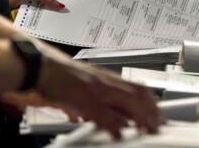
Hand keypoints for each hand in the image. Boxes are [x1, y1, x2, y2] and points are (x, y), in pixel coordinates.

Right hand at [0, 48, 160, 138]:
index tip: (157, 114)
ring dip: (138, 115)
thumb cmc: (61, 75)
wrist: (41, 66)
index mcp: (107, 79)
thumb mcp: (87, 87)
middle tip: (157, 124)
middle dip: (150, 110)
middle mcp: (105, 81)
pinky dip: (113, 123)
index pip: (137, 88)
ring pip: (124, 99)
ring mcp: (95, 88)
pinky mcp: (82, 97)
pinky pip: (102, 112)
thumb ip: (102, 102)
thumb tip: (115, 119)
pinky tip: (119, 132)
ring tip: (146, 127)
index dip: (151, 102)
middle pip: (136, 93)